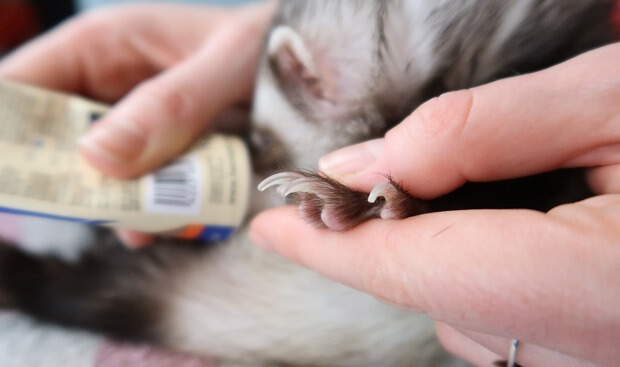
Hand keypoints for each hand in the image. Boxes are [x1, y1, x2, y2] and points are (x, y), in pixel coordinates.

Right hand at [0, 2, 274, 246]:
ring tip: (135, 225)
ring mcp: (132, 123)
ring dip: (107, 202)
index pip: (22, 84)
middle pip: (51, 136)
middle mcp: (108, 86)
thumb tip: (100, 157)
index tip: (12, 179)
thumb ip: (170, 104)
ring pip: (92, 170)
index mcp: (104, 46)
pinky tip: (155, 226)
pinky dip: (141, 210)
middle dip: (60, 178)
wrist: (310, 65)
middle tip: (78, 211)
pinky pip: (132, 186)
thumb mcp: (224, 65)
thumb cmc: (268, 43)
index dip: (7, 131)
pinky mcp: (159, 153)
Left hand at [250, 44, 619, 366]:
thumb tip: (362, 165)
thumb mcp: (605, 102)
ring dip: (438, 247)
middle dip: (388, 233)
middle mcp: (584, 347)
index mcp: (591, 289)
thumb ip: (474, 133)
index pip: (412, 271)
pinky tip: (503, 220)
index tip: (272, 227)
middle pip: (431, 289)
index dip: (327, 250)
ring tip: (454, 188)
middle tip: (363, 184)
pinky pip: (502, 315)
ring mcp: (585, 354)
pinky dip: (477, 265)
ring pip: (462, 306)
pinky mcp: (590, 341)